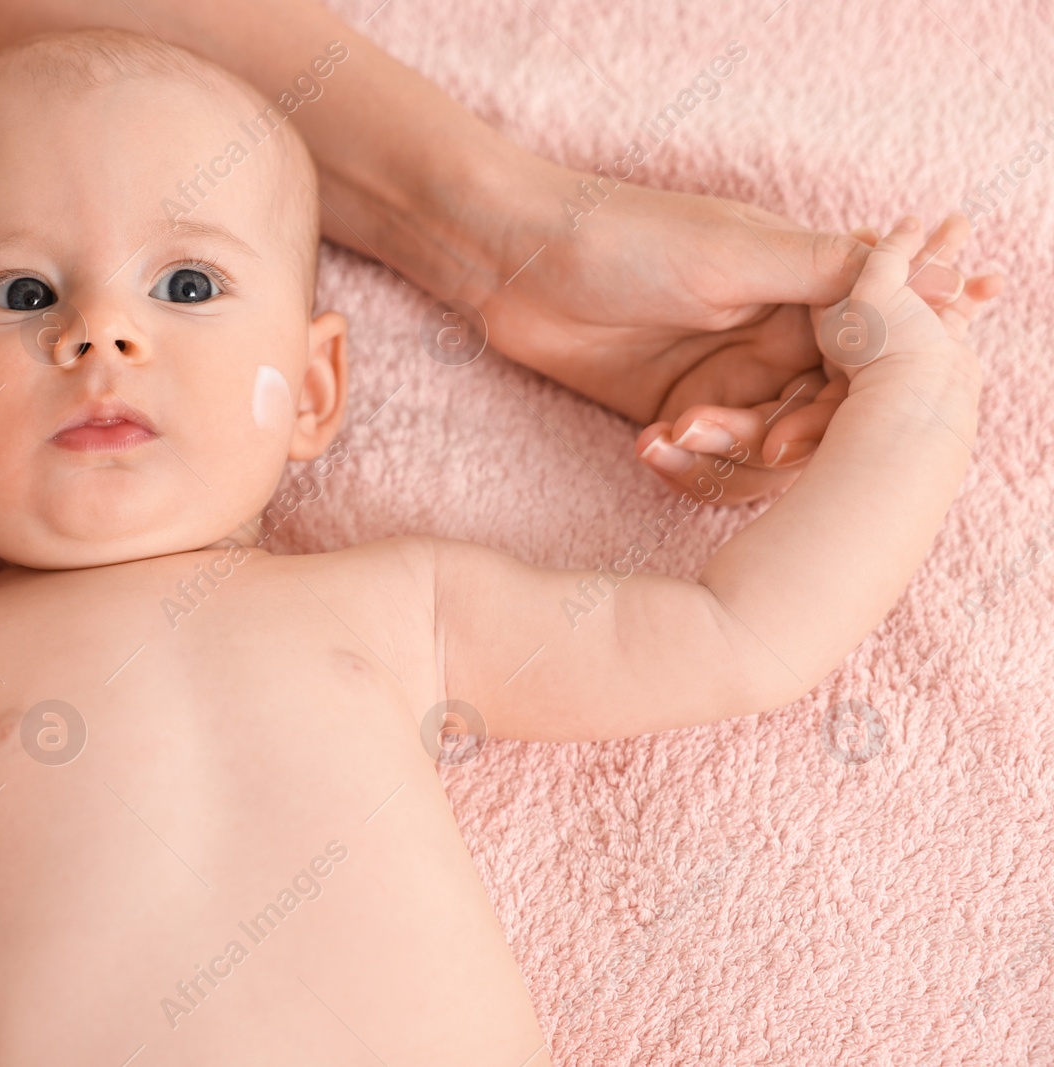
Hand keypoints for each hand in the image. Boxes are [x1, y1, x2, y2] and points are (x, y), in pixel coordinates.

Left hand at [627, 213, 992, 500]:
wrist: (512, 259)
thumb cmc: (623, 236)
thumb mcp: (734, 251)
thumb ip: (834, 274)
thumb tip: (951, 272)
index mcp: (811, 292)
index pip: (871, 368)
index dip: (848, 413)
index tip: (795, 436)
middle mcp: (782, 341)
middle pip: (823, 427)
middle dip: (774, 444)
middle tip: (722, 435)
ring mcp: (730, 381)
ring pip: (766, 459)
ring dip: (723, 460)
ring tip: (671, 434)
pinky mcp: (679, 412)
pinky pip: (709, 467)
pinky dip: (684, 468)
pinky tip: (646, 446)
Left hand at [814, 215, 998, 384]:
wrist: (918, 403)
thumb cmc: (885, 348)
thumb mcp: (872, 289)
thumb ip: (886, 253)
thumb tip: (908, 224)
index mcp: (835, 316)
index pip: (847, 269)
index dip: (865, 246)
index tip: (876, 227)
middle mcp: (868, 325)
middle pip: (892, 273)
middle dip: (916, 243)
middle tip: (936, 216)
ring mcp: (903, 334)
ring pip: (925, 285)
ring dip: (945, 255)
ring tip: (961, 222)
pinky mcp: (935, 346)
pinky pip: (954, 311)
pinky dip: (972, 293)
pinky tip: (994, 281)